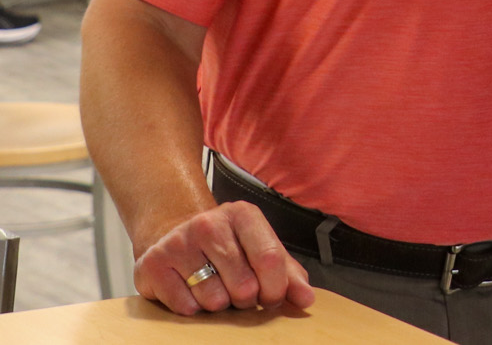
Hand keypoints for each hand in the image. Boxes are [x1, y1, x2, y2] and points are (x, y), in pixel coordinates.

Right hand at [133, 201, 313, 315]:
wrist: (172, 235)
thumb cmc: (225, 246)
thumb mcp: (259, 249)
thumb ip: (288, 274)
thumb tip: (306, 299)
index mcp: (243, 215)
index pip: (270, 260)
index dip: (275, 289)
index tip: (271, 298)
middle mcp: (209, 223)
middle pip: (243, 285)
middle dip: (246, 299)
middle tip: (238, 291)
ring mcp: (178, 242)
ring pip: (214, 300)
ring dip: (218, 304)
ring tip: (213, 287)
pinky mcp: (153, 264)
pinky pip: (185, 307)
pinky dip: (192, 308)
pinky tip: (190, 290)